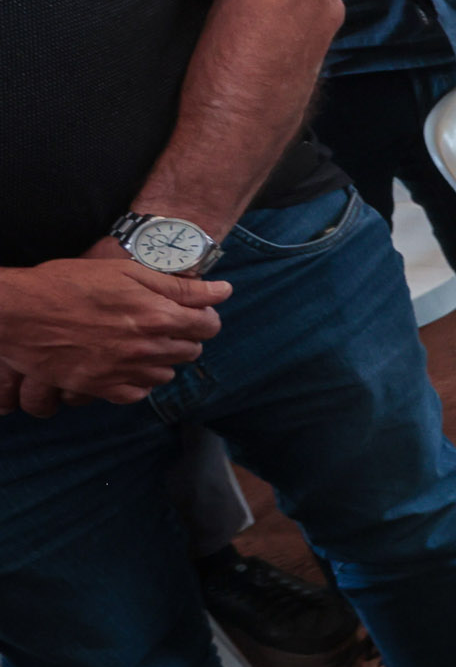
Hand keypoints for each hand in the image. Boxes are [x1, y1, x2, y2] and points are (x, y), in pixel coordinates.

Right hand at [0, 256, 230, 408]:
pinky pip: (136, 394)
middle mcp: (146, 347)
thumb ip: (181, 286)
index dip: (204, 317)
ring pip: (165, 375)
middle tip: (161, 323)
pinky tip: (123, 362)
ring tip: (139, 342)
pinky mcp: (99, 387)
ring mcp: (123, 370)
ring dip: (161, 360)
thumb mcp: (128, 272)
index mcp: (158, 316)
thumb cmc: (70, 283)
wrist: (18, 311)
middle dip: (184, 337)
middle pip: (190, 351)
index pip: (208, 326)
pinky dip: (136, 381)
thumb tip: (224, 292)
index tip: (191, 311)